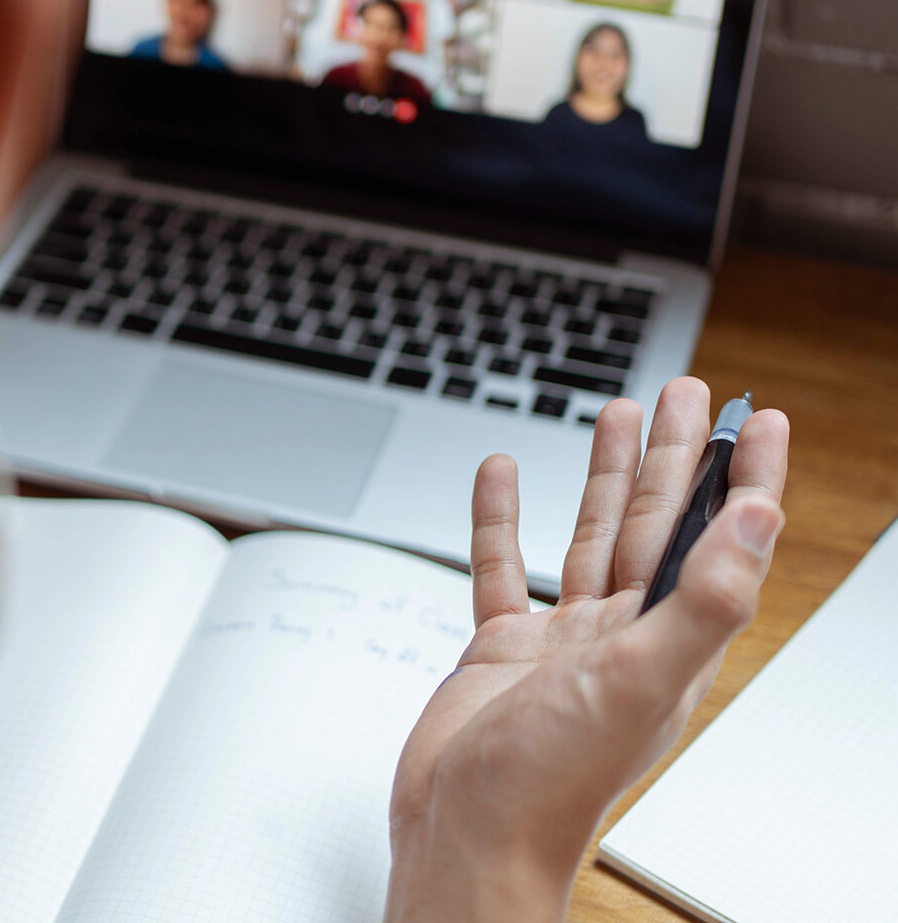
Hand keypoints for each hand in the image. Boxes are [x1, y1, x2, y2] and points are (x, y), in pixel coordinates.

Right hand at [385, 377, 788, 921]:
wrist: (465, 830)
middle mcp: (621, 634)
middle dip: (672, 455)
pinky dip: (501, 521)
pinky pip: (502, 569)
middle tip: (683, 394)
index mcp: (669, 641)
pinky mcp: (500, 648)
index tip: (760, 421)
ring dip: (603, 477)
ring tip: (614, 416)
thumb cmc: (552, 780)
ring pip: (589, 538)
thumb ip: (705, 597)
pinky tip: (501, 478)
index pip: (721, 541)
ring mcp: (560, 641)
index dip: (746, 478)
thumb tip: (759, 518)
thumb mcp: (642, 680)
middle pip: (655, 524)